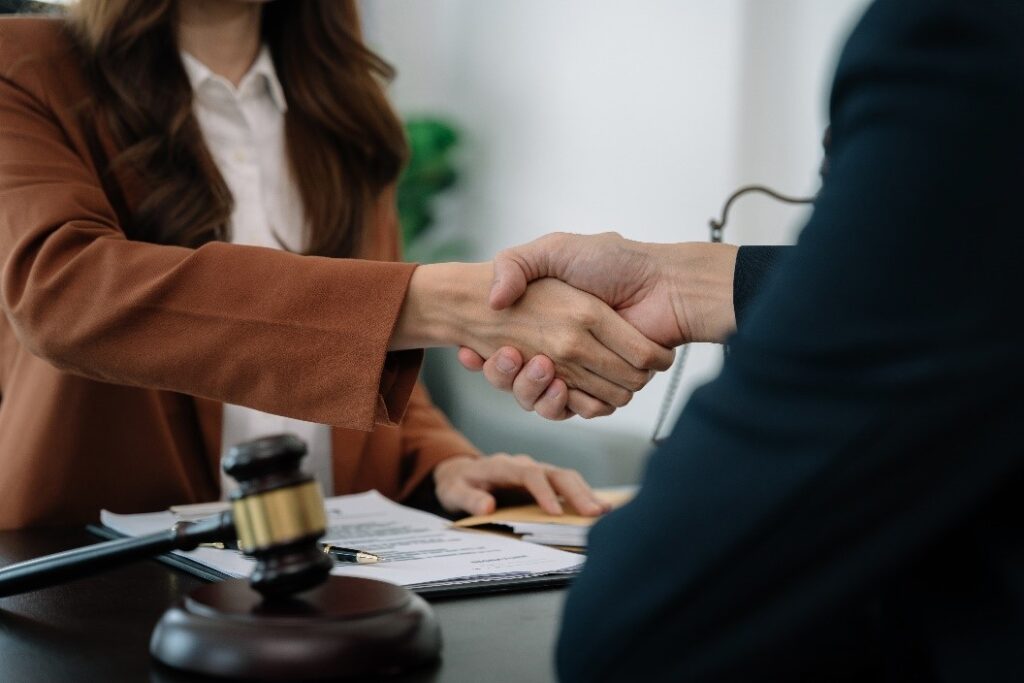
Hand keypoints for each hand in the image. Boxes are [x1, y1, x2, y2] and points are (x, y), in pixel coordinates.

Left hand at [432, 453, 610, 516]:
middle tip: (595, 512)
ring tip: (605, 511)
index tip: (556, 512)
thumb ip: (469, 497)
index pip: (528, 474)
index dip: (543, 491)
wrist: (461, 473)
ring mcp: (537, 472)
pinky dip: (583, 495)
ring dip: (586, 493)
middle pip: (555, 473)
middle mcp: (525, 465)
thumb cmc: (458, 483)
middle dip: (577, 492)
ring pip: (566, 477)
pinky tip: (599, 507)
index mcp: (503, 465)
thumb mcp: (453, 491)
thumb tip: (487, 506)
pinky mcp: (544, 482)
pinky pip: (567, 486)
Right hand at [458, 235, 738, 418]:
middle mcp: (561, 350)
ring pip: (541, 400)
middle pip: (516, 382)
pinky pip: (577, 409)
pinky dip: (565, 403)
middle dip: (503, 374)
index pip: (503, 354)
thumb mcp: (554, 249)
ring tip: (537, 365)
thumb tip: (491, 299)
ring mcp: (582, 372)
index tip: (472, 350)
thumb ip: (515, 265)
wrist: (664, 282)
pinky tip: (557, 384)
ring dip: (529, 390)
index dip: (488, 358)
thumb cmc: (614, 260)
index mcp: (547, 323)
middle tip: (505, 353)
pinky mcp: (605, 389)